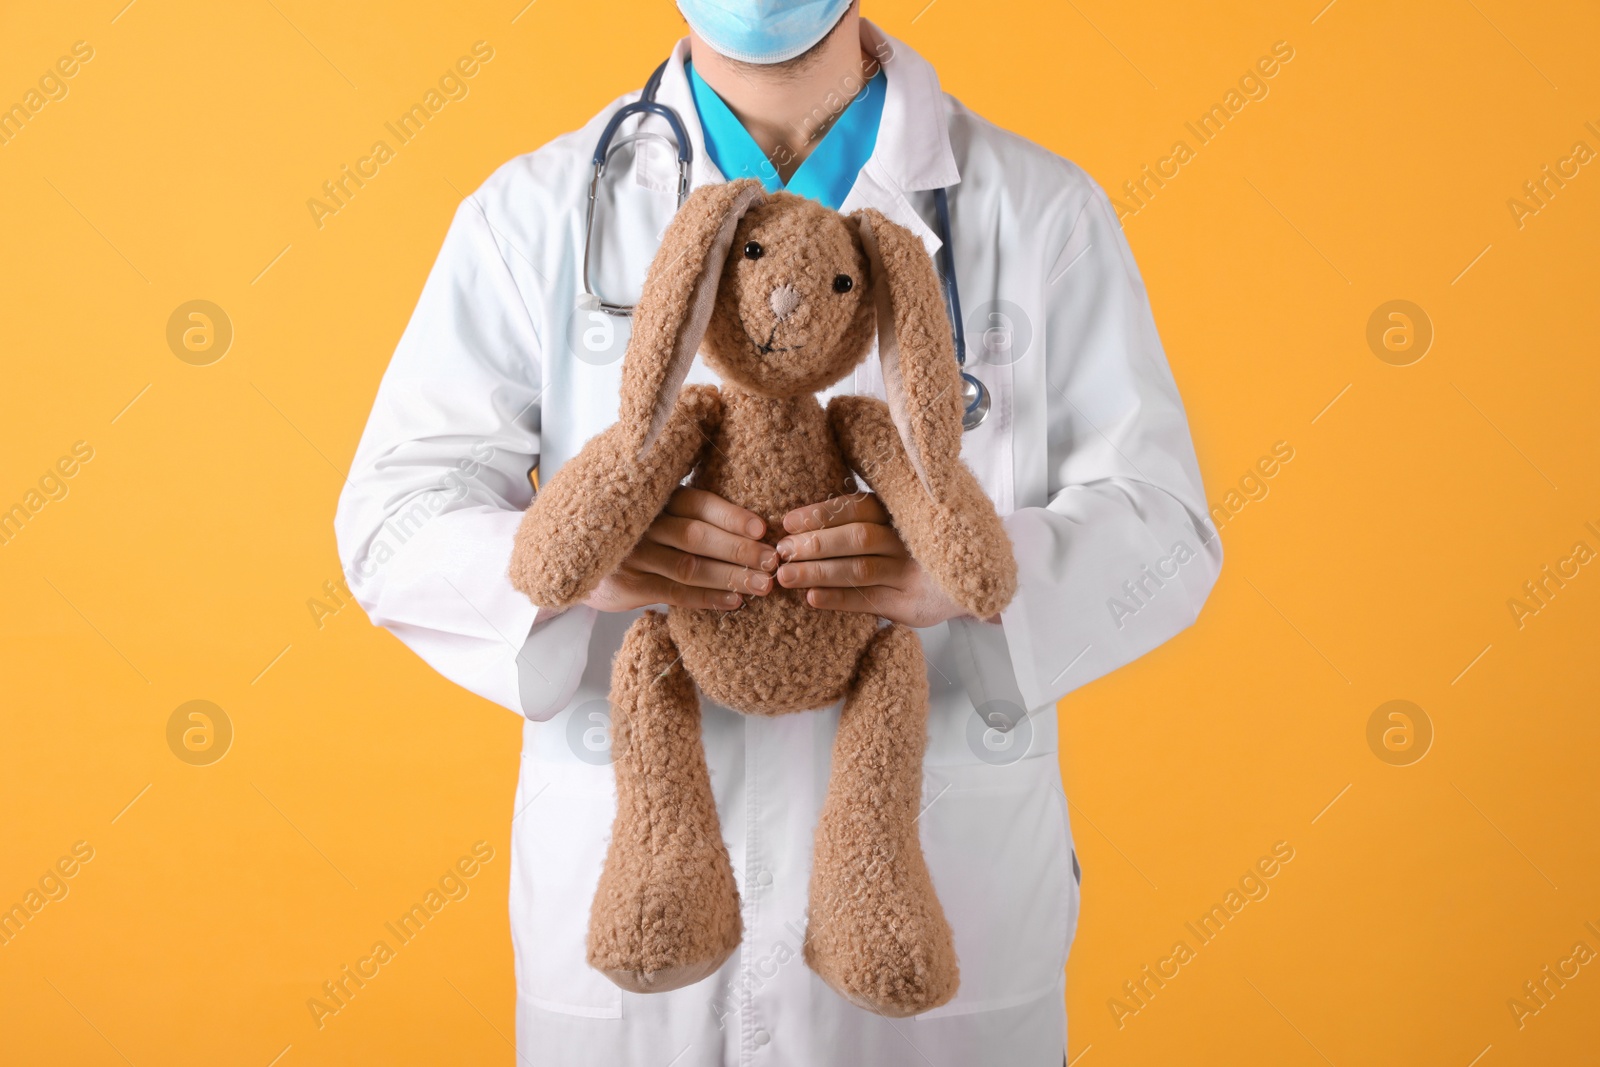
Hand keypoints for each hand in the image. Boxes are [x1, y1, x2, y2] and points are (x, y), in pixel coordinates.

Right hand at [583, 488, 777, 612]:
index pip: (698, 503)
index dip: (731, 516)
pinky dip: (708, 598)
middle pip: (697, 536)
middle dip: (739, 549)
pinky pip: (675, 594)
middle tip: (772, 561)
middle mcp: (643, 525)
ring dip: (729, 576)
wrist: (577, 558)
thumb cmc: (635, 534)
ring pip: (689, 567)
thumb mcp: (655, 514)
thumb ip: (689, 516)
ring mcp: (633, 556)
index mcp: (656, 499)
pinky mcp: (628, 585)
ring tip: (762, 585)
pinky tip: (734, 601)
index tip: (763, 528)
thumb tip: (755, 530)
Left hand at [774, 493, 971, 628]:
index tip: (787, 522)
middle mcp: (908, 541)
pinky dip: (838, 599)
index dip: (820, 514)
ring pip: (860, 569)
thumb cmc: (917, 554)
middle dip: (815, 543)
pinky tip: (812, 599)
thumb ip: (863, 525)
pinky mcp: (912, 604)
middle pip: (856, 537)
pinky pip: (869, 601)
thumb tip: (801, 528)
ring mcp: (912, 573)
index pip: (857, 508)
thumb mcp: (898, 531)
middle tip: (782, 551)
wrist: (970, 584)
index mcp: (900, 515)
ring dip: (818, 572)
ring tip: (786, 576)